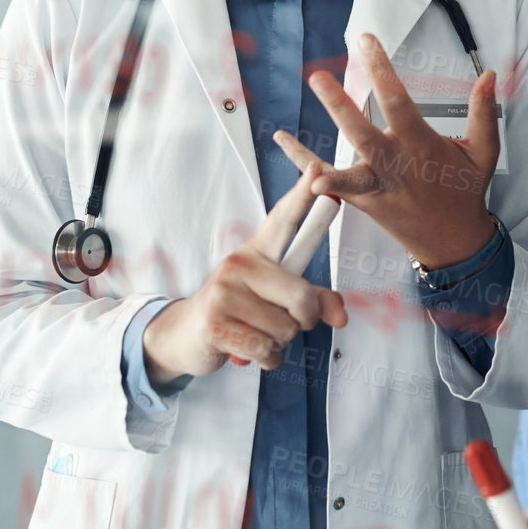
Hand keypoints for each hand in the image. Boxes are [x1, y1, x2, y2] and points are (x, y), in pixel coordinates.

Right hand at [142, 161, 347, 382]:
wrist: (186, 335)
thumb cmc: (238, 312)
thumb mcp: (275, 299)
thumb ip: (315, 301)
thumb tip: (341, 317)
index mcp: (257, 252)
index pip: (283, 220)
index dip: (303, 195)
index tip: (316, 170)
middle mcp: (240, 263)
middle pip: (302, 297)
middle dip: (303, 319)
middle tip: (283, 322)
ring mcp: (225, 291)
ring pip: (286, 329)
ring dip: (279, 342)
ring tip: (255, 332)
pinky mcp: (216, 322)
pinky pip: (266, 349)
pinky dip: (265, 358)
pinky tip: (247, 350)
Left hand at [275, 33, 499, 268]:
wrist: (454, 242)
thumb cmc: (465, 192)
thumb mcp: (483, 151)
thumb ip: (484, 111)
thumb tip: (489, 75)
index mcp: (421, 146)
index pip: (397, 101)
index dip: (381, 70)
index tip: (366, 43)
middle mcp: (395, 166)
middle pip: (362, 134)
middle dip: (339, 106)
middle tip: (318, 78)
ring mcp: (376, 187)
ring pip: (343, 170)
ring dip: (313, 156)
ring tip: (286, 135)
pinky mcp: (363, 202)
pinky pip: (331, 185)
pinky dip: (306, 169)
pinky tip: (285, 146)